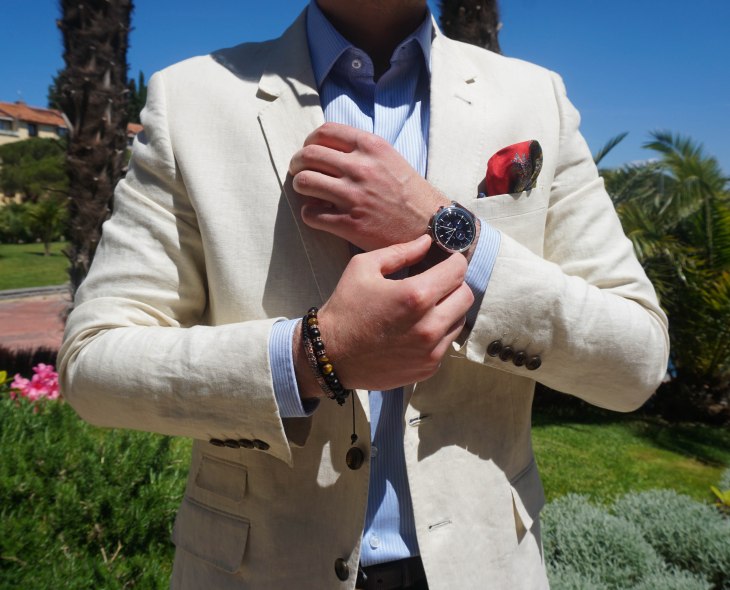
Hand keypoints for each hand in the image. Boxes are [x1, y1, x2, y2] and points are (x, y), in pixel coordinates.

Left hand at [289, 122, 448, 251]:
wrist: (430, 226)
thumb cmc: (409, 194)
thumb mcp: (390, 159)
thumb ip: (362, 150)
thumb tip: (328, 148)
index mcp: (371, 147)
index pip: (324, 132)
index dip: (309, 141)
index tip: (309, 151)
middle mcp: (361, 168)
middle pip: (308, 155)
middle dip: (297, 163)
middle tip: (299, 171)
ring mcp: (354, 197)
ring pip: (304, 182)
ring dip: (300, 186)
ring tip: (308, 192)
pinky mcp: (350, 224)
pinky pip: (311, 214)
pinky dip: (309, 213)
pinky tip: (318, 214)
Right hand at [294, 235, 473, 395]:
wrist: (331, 355)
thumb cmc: (346, 307)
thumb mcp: (364, 268)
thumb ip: (400, 252)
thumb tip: (428, 242)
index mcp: (416, 296)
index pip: (458, 271)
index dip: (453, 262)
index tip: (445, 261)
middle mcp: (430, 325)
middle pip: (466, 296)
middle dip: (454, 285)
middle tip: (437, 283)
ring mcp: (431, 351)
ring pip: (460, 321)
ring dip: (449, 310)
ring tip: (427, 307)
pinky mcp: (429, 368)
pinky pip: (447, 343)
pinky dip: (439, 333)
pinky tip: (417, 329)